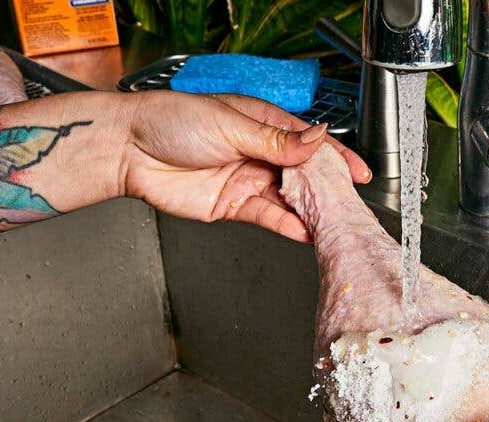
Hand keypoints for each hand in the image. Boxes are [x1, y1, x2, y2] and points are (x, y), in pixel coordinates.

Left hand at [120, 90, 370, 241]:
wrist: (130, 151)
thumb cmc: (171, 122)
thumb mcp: (231, 125)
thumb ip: (277, 141)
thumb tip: (317, 140)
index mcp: (263, 123)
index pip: (309, 141)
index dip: (336, 156)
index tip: (358, 172)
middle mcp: (259, 153)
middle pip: (303, 174)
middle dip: (327, 189)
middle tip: (349, 205)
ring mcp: (247, 180)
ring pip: (288, 200)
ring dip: (310, 212)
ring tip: (332, 224)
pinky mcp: (233, 206)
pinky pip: (267, 217)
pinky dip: (286, 226)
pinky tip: (304, 233)